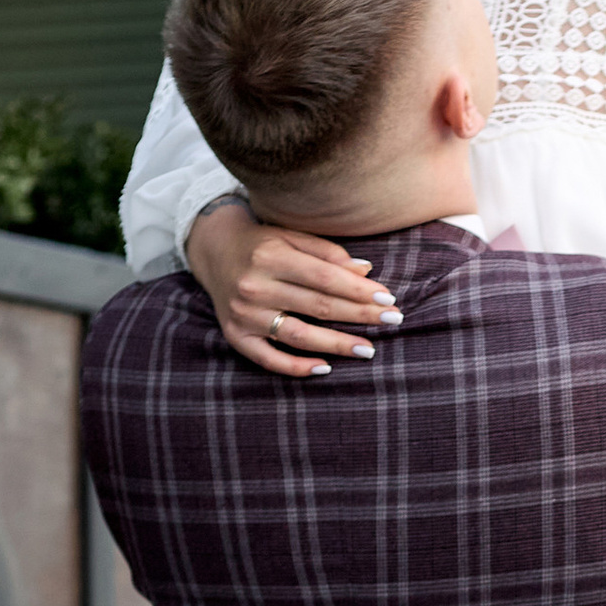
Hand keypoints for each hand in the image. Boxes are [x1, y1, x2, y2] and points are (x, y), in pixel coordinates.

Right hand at [184, 201, 393, 376]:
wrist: (213, 250)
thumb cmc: (263, 244)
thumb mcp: (291, 237)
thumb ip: (328, 253)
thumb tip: (366, 271)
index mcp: (271, 257)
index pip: (325, 278)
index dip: (359, 291)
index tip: (389, 299)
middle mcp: (254, 286)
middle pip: (317, 306)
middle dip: (359, 315)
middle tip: (392, 321)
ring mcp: (243, 314)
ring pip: (299, 335)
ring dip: (337, 345)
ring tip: (368, 350)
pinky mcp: (236, 336)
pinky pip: (269, 359)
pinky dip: (297, 367)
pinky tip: (325, 368)